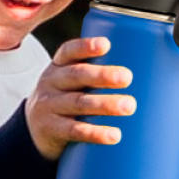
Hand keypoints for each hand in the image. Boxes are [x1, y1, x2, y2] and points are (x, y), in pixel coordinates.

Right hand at [26, 37, 134, 159]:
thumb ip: (94, 72)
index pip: (69, 51)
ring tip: (129, 106)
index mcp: (58, 66)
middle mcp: (51, 82)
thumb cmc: (64, 97)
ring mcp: (49, 106)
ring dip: (105, 105)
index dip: (85, 47)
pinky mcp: (51, 129)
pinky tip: (113, 135)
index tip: (106, 44)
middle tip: (127, 77)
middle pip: (77, 75)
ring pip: (79, 103)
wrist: (33, 129)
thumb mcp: (70, 80)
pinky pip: (74, 130)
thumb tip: (144, 66)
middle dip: (103, 76)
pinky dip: (95, 133)